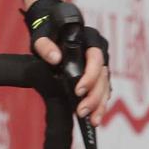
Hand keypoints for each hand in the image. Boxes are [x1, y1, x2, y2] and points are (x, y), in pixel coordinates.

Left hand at [23, 0, 111, 124]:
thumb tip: (55, 58)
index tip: (78, 90)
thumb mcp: (41, 36)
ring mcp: (101, 65)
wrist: (52, 27)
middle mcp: (100, 52)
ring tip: (93, 120)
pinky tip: (95, 117)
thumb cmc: (48, 31)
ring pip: (106, 86)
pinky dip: (100, 104)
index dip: (90, 76)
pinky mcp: (97, 75)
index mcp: (90, 40)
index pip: (96, 59)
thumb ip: (46, 46)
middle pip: (103, 77)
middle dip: (94, 96)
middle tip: (82, 111)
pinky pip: (103, 90)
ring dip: (100, 104)